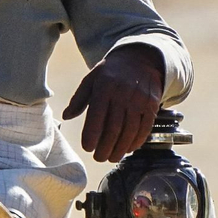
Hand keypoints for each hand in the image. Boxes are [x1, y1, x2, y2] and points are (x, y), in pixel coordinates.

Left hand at [62, 45, 164, 162]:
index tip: (87, 148)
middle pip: (114, 127)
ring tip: (112, 158)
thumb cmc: (110, 73)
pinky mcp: (152, 104)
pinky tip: (128, 149)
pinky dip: (136, 141)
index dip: (92, 135)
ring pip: (130, 130)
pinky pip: (145, 127)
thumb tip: (66, 116)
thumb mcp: (91, 79)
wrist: (139, 60)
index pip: (96, 116)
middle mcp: (123, 93)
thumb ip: (78, 99)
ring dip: (121, 148)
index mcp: (104, 87)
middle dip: (106, 146)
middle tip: (99, 158)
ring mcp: (139, 99)